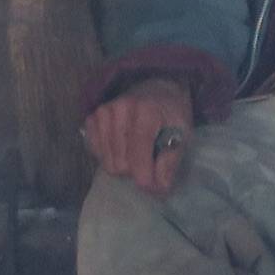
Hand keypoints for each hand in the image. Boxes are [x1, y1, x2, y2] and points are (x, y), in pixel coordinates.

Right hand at [82, 75, 193, 196]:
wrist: (155, 87)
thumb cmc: (171, 113)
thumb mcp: (182, 133)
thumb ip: (171, 159)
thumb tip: (159, 187)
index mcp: (145, 111)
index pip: (138, 155)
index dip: (146, 178)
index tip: (156, 187)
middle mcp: (119, 110)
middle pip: (121, 164)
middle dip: (136, 170)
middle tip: (148, 160)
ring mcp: (102, 114)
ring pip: (107, 163)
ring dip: (124, 164)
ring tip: (136, 151)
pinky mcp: (91, 119)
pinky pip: (96, 154)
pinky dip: (110, 156)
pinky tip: (122, 146)